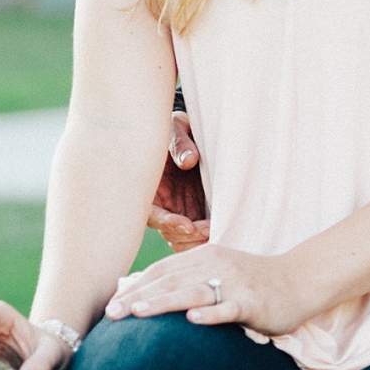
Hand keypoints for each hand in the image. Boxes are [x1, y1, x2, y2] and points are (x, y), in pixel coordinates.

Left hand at [105, 242, 313, 338]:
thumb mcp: (218, 273)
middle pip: (171, 280)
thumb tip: (142, 294)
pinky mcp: (253, 302)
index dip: (134, 286)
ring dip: (164, 302)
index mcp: (204, 256)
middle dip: (138, 296)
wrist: (299, 280)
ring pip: (194, 292)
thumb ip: (186, 280)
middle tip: (111, 313)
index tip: (109, 305)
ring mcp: (235, 283)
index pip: (162, 271)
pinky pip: (229, 307)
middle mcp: (216, 265)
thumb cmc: (252, 281)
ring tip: (139, 312)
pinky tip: (193, 319)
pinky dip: (211, 313)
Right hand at [146, 113, 209, 251]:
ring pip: (182, 239)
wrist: (191, 131)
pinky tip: (220, 231)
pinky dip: (205, 238)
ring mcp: (177, 210)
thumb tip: (189, 160)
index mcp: (149, 185)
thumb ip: (180, 143)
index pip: (150, 212)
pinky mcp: (194, 213)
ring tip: (217, 231)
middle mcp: (161, 202)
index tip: (187, 225)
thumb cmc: (178, 129)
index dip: (167, 222)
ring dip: (197, 241)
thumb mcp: (177, 128)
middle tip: (208, 230)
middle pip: (167, 232)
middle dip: (187, 236)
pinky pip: (196, 235)